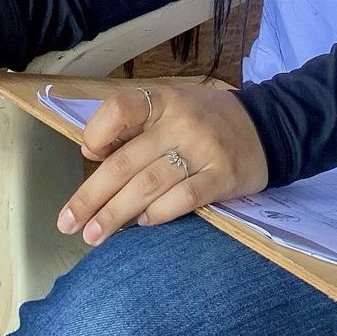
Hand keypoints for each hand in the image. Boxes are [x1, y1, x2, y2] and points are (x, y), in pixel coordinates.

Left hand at [56, 83, 268, 244]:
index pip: (120, 109)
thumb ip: (136, 125)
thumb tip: (91, 152)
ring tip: (94, 235)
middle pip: (126, 161)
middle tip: (68, 223)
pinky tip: (142, 225)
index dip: (97, 133)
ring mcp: (203, 149)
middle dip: (91, 196)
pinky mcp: (222, 176)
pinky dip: (157, 215)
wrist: (268, 126)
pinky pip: (182, 199)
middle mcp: (182, 121)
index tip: (86, 157)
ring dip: (115, 215)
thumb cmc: (208, 120)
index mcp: (165, 100)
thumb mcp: (173, 106)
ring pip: (148, 185)